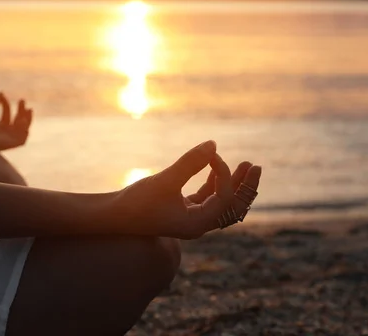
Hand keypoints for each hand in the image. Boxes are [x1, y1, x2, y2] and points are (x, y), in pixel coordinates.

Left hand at [0, 92, 32, 150]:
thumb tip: (2, 93)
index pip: (5, 118)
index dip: (6, 107)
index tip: (3, 97)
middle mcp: (1, 138)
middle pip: (16, 125)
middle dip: (21, 113)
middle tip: (22, 100)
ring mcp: (4, 142)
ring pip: (21, 132)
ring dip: (26, 120)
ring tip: (27, 109)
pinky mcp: (7, 146)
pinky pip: (21, 140)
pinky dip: (24, 130)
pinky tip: (22, 119)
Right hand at [113, 141, 261, 239]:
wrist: (112, 216)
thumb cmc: (136, 202)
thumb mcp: (165, 181)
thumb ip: (189, 163)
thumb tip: (214, 143)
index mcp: (197, 224)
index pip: (224, 198)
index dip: (223, 174)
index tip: (212, 155)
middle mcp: (198, 224)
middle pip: (233, 208)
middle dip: (246, 187)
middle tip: (256, 166)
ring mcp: (191, 218)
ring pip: (222, 203)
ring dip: (234, 184)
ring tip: (247, 165)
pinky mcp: (182, 210)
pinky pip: (207, 198)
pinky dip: (215, 184)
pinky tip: (216, 167)